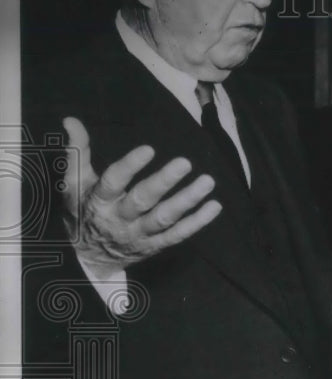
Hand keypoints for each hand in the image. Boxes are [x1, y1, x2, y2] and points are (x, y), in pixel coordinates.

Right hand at [61, 117, 221, 276]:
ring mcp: (138, 235)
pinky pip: (177, 235)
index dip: (129, 167)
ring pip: (164, 218)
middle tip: (185, 162)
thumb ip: (78, 152)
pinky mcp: (154, 246)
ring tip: (207, 182)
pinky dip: (197, 222)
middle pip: (142, 201)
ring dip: (187, 200)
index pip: (112, 183)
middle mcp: (119, 219)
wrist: (87, 258)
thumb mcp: (74, 184)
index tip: (148, 149)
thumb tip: (71, 120)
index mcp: (98, 201)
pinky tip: (214, 206)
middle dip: (164, 182)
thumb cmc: (82, 211)